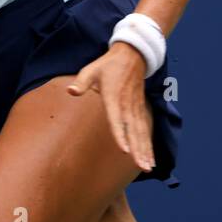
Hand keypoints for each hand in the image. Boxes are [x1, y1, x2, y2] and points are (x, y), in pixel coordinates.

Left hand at [67, 42, 155, 172]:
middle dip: (139, 150)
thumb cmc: (109, 65)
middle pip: (134, 131)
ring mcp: (136, 108)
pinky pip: (146, 130)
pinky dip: (149, 144)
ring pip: (142, 133)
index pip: (117, 120)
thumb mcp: (92, 70)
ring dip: (146, 150)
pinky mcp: (140, 110)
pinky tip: (150, 159)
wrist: (133, 55)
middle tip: (143, 166)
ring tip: (149, 167)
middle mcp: (127, 106)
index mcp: (114, 98)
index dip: (121, 135)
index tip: (124, 150)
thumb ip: (81, 82)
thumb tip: (70, 91)